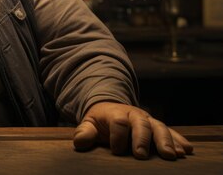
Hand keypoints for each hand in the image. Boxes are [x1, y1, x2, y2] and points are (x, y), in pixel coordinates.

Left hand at [73, 102, 192, 159]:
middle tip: (142, 155)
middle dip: (143, 139)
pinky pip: (171, 132)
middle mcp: (135, 115)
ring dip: (166, 141)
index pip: (118, 121)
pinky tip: (187, 150)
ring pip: (159, 127)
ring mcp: (148, 120)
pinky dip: (180, 140)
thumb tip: (79, 143)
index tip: (116, 151)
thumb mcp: (89, 124)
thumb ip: (84, 132)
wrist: (112, 110)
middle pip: (141, 123)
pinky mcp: (158, 127)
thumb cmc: (100, 122)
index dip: (117, 136)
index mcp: (116, 113)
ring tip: (171, 155)